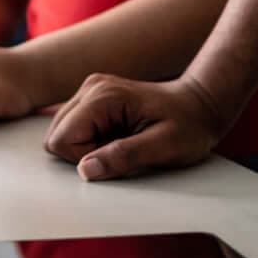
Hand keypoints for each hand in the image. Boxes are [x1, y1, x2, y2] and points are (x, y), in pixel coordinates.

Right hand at [43, 73, 229, 180]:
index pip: (62, 138)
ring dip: (87, 146)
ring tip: (121, 141)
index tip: (118, 156)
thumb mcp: (165, 146)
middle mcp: (90, 88)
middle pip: (56, 135)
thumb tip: (85, 170)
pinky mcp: (93, 98)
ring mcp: (90, 90)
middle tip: (121, 149)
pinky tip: (117, 136)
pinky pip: (74, 127)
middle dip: (84, 152)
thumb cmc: (189, 125)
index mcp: (103, 96)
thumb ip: (124, 156)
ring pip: (62, 132)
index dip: (85, 158)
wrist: (201, 104)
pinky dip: (91, 139)